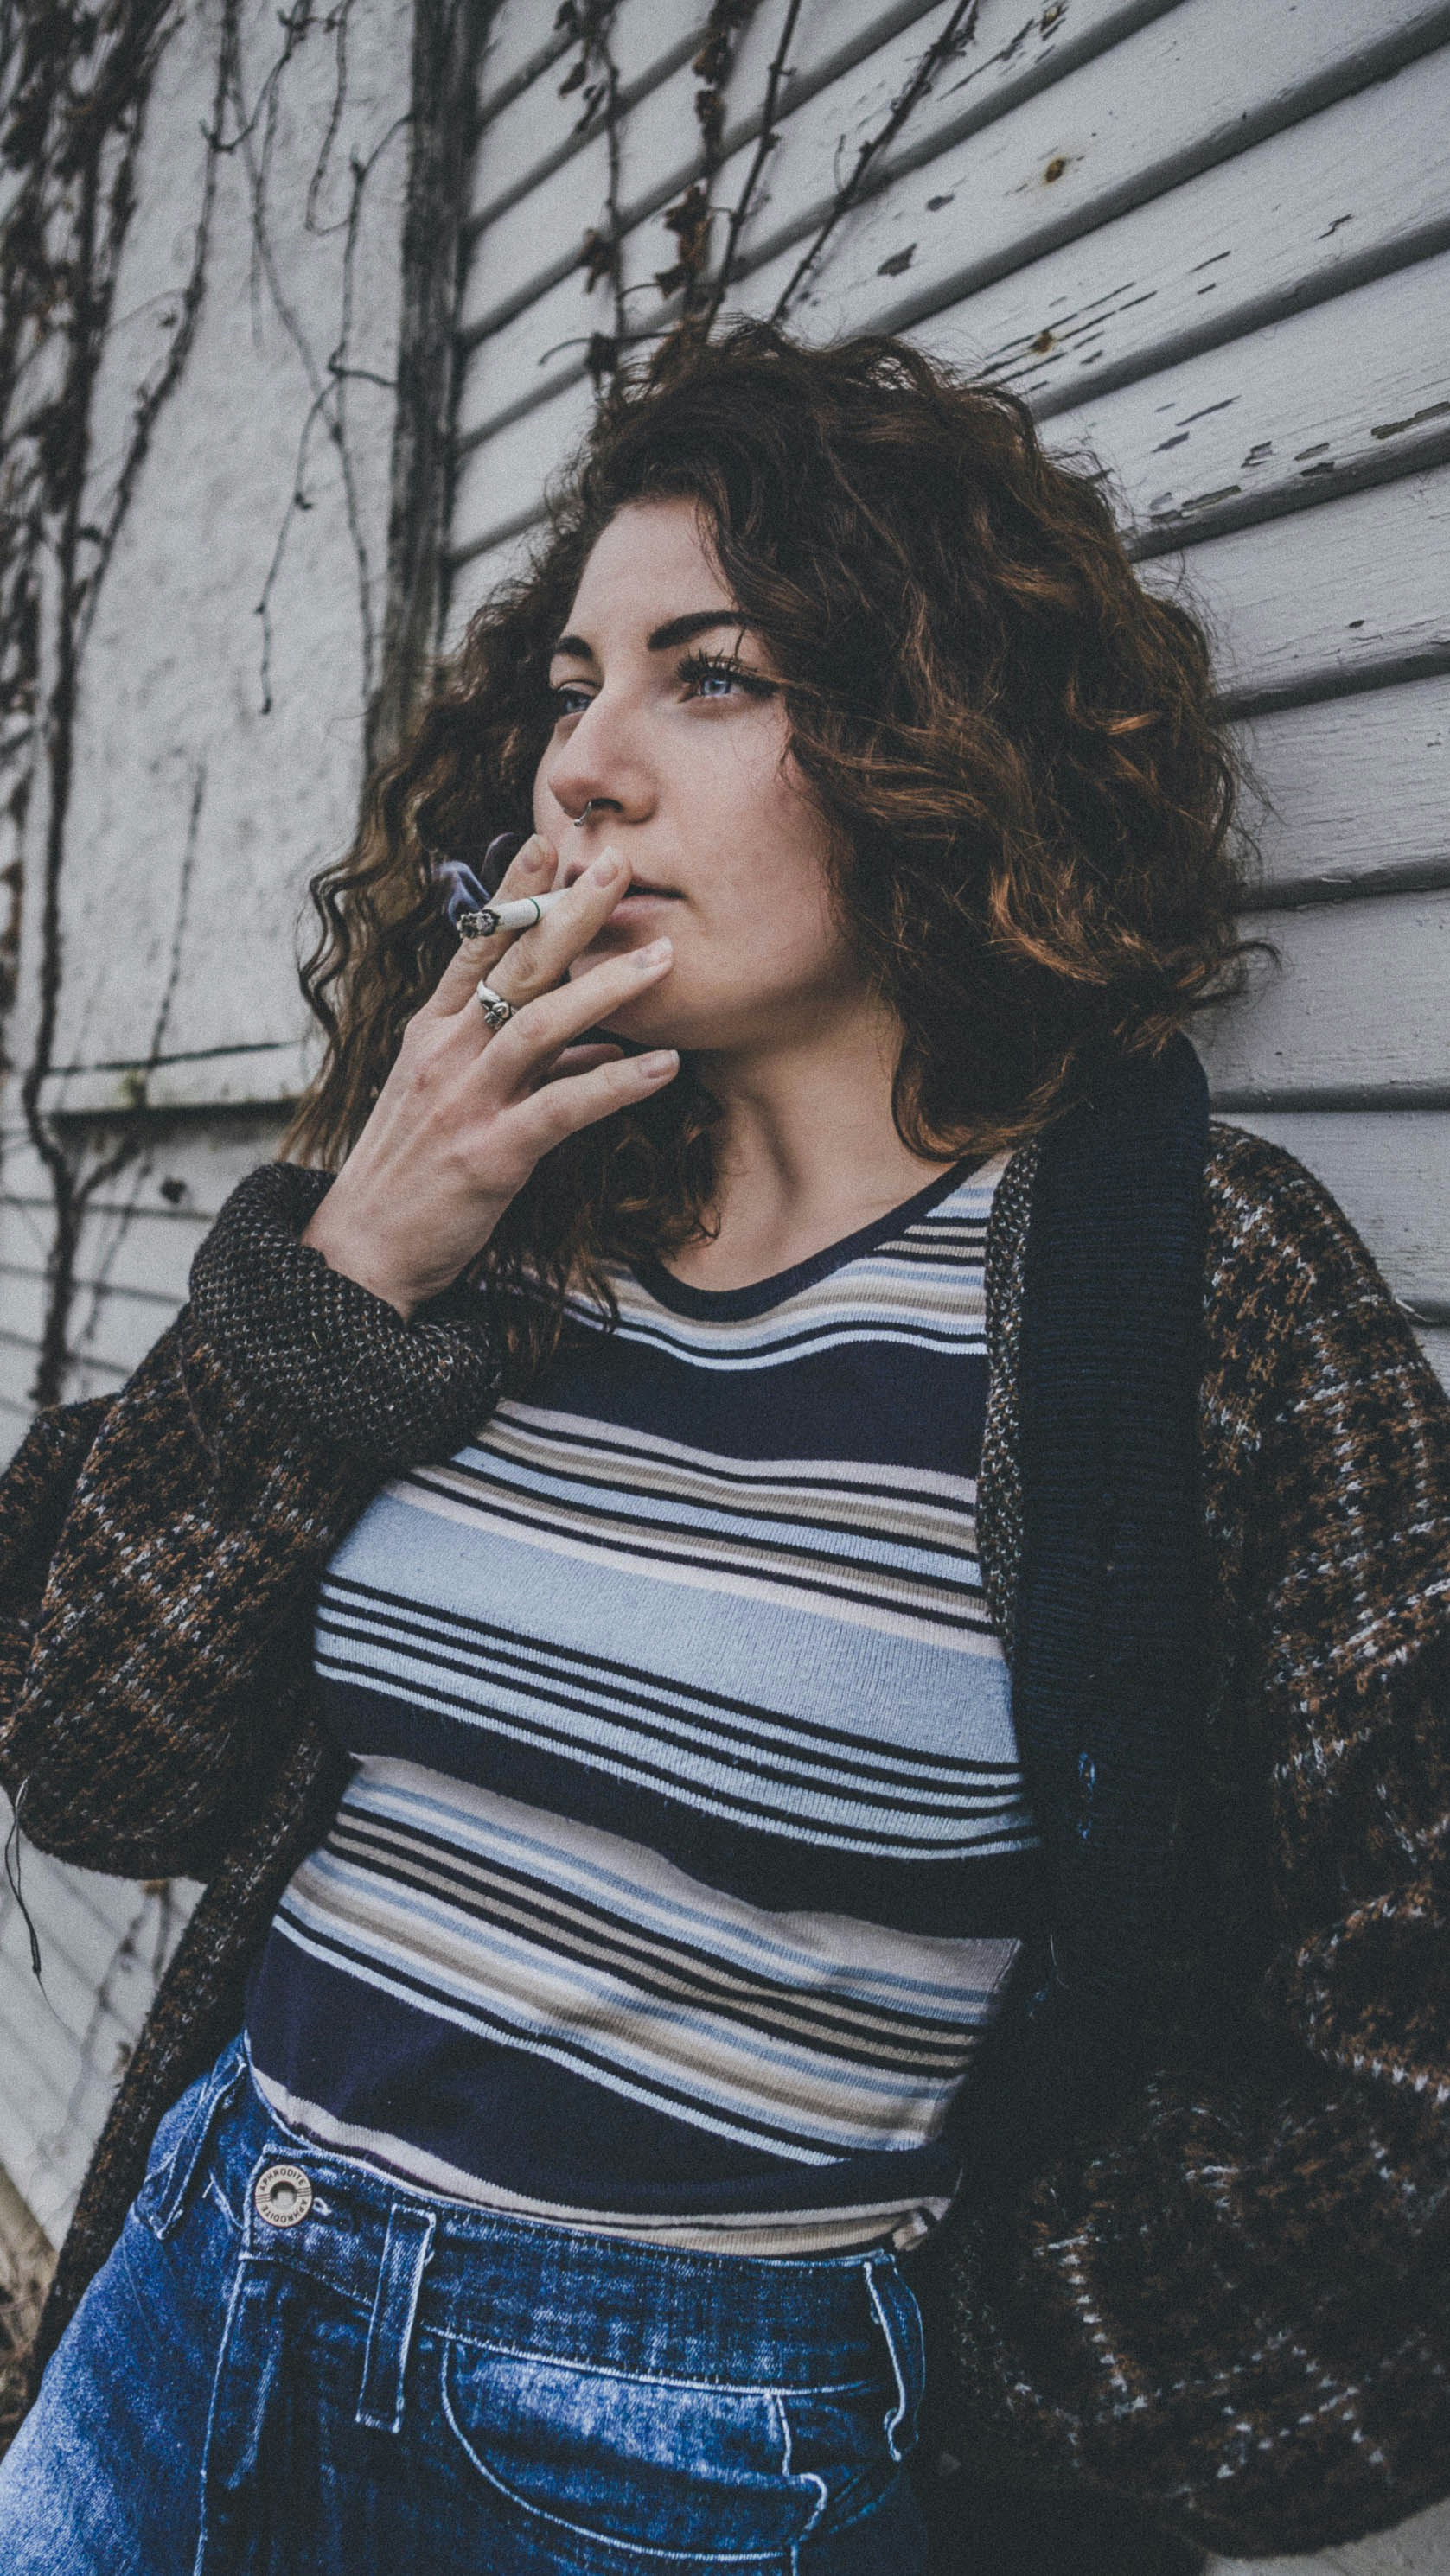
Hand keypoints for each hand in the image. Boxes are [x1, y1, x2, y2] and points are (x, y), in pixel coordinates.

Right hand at [301, 834, 676, 1316]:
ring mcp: (464, 1100)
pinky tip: (663, 1067)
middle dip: (568, 913)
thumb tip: (590, 1045)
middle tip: (617, 865)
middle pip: (513, 967)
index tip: (550, 843)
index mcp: (430, 1032)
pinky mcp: (490, 1154)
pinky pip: (562, 1108)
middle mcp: (444, 1053)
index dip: (512, 892)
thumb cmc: (412, 1176)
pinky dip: (615, 1084)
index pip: (475, 945)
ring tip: (665, 957)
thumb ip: (519, 1066)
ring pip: (539, 1024)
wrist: (360, 1253)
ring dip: (606, 988)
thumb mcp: (452, 1103)